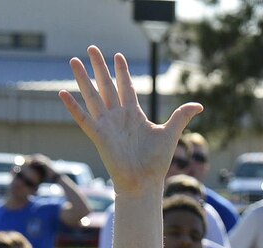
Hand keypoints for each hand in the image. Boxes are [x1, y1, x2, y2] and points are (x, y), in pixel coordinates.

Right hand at [60, 48, 202, 196]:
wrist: (145, 183)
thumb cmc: (157, 162)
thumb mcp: (171, 134)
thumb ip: (181, 116)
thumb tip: (200, 105)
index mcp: (134, 114)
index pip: (126, 87)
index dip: (122, 71)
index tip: (118, 56)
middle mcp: (118, 116)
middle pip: (106, 85)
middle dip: (99, 66)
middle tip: (92, 48)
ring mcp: (107, 125)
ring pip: (92, 96)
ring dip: (83, 79)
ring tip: (74, 61)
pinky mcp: (99, 136)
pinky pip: (83, 118)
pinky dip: (73, 107)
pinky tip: (62, 93)